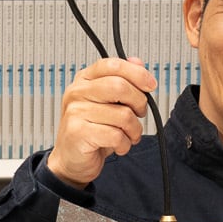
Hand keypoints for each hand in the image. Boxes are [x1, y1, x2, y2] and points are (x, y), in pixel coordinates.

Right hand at [45, 57, 157, 188]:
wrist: (71, 159)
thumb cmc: (92, 130)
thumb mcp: (108, 102)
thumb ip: (122, 80)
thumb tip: (137, 62)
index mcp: (84, 79)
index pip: (113, 65)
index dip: (137, 73)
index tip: (150, 85)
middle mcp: (77, 92)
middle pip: (120, 87)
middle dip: (139, 103)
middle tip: (139, 114)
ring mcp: (75, 112)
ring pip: (123, 115)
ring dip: (134, 130)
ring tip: (128, 135)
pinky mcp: (78, 133)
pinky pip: (116, 136)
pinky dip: (125, 144)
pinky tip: (118, 146)